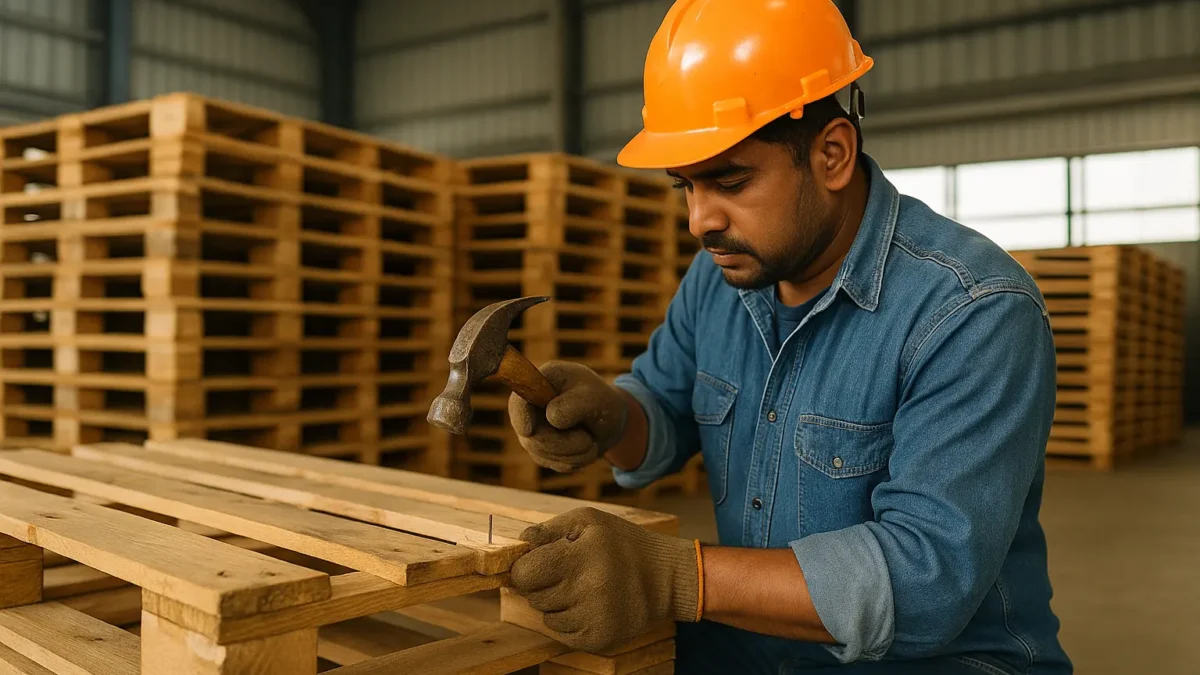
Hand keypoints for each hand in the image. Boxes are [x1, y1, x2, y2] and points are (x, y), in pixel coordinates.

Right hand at [507, 361, 628, 472]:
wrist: (612, 421)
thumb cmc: (602, 402)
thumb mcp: (595, 399)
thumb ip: (574, 404)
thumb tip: (551, 417)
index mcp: (543, 381)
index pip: (520, 399)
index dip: (521, 415)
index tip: (529, 430)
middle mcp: (531, 404)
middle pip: (531, 435)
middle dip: (563, 444)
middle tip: (588, 441)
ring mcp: (532, 427)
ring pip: (541, 453)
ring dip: (573, 453)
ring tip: (591, 442)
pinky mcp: (539, 448)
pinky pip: (552, 463)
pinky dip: (574, 460)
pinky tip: (585, 449)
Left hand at [508, 507, 699, 653]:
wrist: (664, 577)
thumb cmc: (620, 543)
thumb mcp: (588, 521)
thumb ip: (549, 529)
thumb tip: (519, 544)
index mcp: (583, 556)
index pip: (524, 574)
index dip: (526, 568)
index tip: (537, 563)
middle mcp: (590, 590)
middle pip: (533, 597)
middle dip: (542, 584)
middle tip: (567, 573)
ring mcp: (595, 619)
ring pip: (546, 617)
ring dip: (557, 604)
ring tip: (585, 587)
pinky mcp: (599, 640)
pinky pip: (562, 634)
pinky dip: (570, 620)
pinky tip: (591, 605)